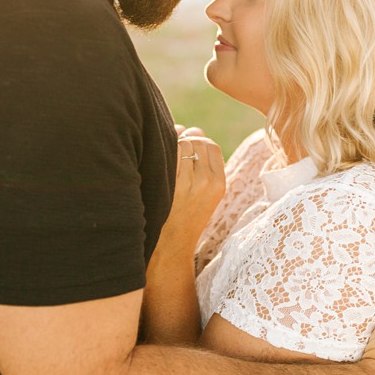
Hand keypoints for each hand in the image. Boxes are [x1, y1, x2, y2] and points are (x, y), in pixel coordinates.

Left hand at [167, 132, 224, 247]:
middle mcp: (208, 181)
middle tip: (171, 148)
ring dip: (172, 142)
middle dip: (183, 139)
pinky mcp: (172, 184)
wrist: (172, 245)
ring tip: (163, 153)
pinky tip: (155, 157)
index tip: (185, 147)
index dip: (197, 141)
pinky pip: (170, 152)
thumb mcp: (206, 195)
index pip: (211, 146)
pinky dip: (162, 150)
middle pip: (197, 141)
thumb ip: (204, 166)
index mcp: (219, 183)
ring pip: (183, 143)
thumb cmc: (185, 217)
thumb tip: (191, 129)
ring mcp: (190, 183)